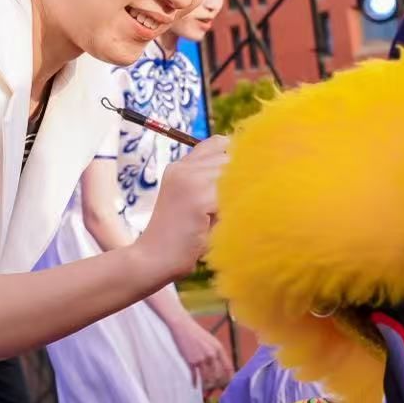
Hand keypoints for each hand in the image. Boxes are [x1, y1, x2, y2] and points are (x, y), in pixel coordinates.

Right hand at [137, 136, 228, 281]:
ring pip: (233, 177)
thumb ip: (210, 183)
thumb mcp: (192, 201)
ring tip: (219, 218)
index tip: (238, 179)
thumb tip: (249, 170)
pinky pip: (231, 197)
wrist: (153, 259)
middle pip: (230, 159)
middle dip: (239, 180)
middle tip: (225, 208)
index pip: (218, 143)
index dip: (233, 157)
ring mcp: (189, 180)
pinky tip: (217, 227)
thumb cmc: (180, 237)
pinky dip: (230, 213)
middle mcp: (183, 168)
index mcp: (180, 166)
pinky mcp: (197, 198)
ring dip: (235, 197)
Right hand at [171, 317, 231, 388]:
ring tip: (206, 389)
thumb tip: (221, 367)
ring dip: (207, 386)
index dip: (229, 378)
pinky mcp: (191, 361)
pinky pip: (195, 376)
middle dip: (218, 385)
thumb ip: (217, 353)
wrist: (182, 326)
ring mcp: (201, 358)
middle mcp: (212, 354)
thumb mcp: (211, 341)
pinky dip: (195, 383)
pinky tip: (195, 386)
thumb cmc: (197, 334)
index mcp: (219, 349)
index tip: (228, 385)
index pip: (228, 368)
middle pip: (219, 375)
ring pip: (208, 378)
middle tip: (216, 389)